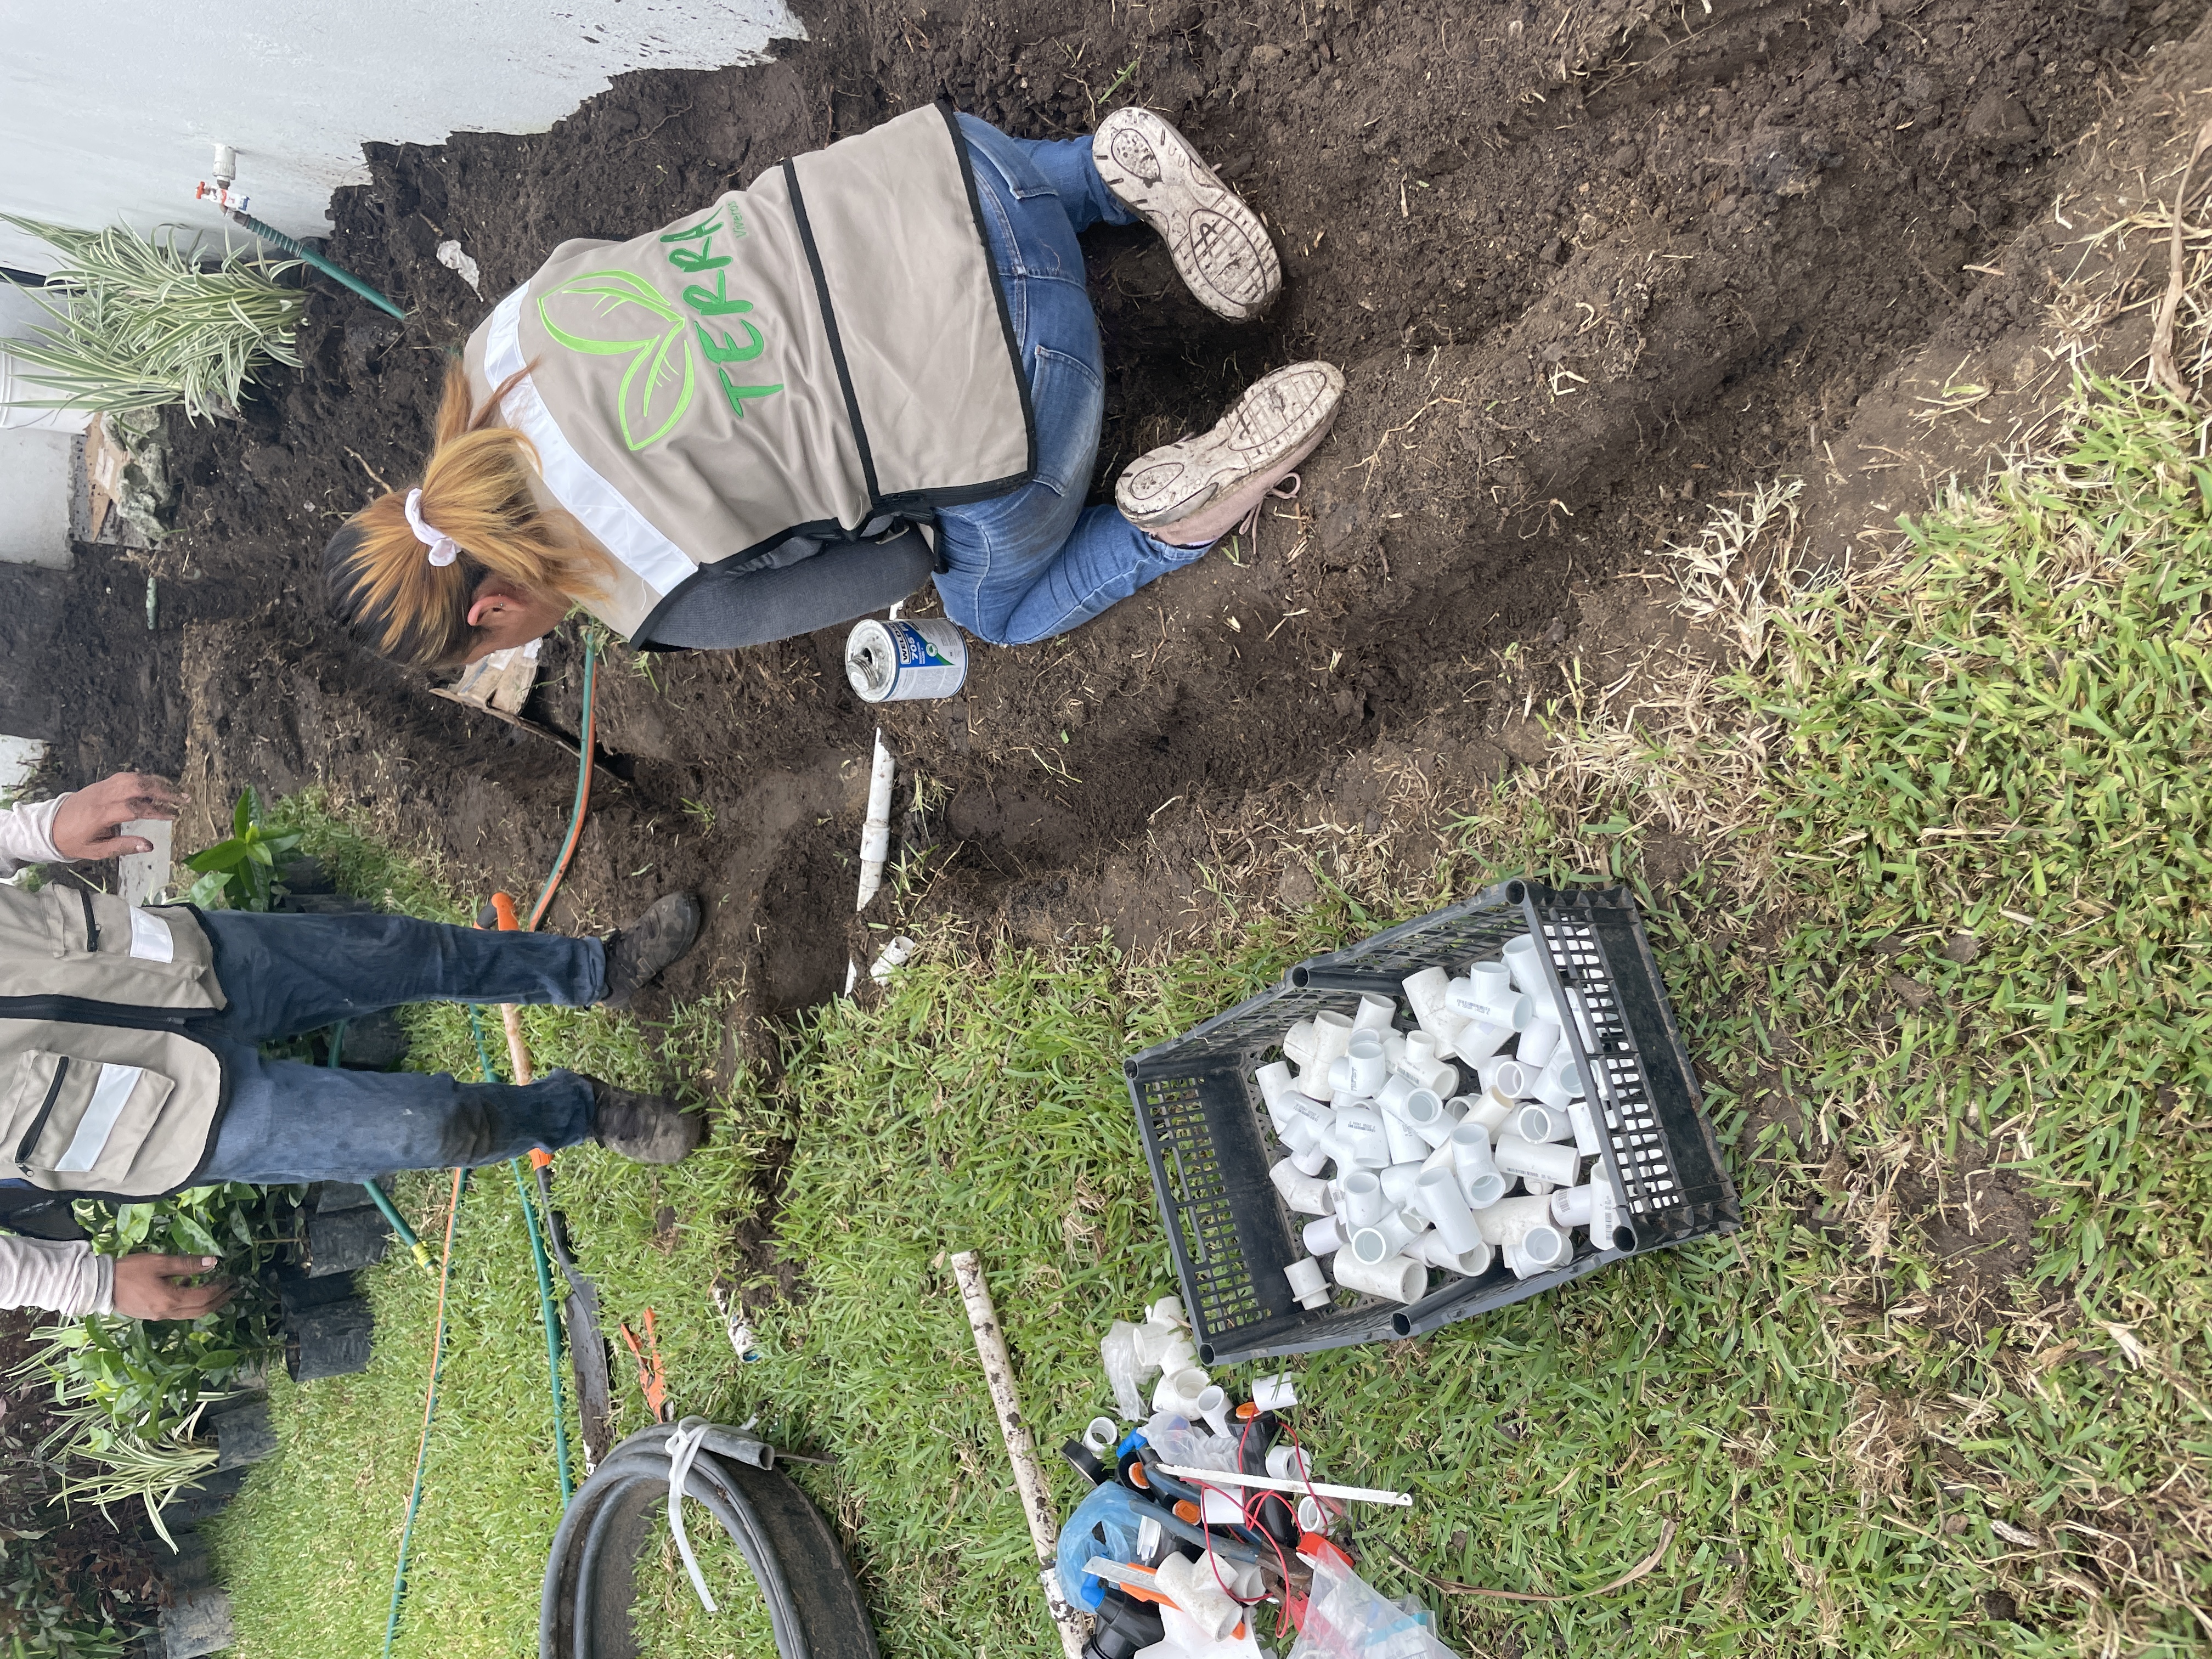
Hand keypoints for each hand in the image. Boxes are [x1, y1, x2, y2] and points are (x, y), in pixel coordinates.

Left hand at [50, 772, 186, 860]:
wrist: (48, 826)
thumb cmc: (73, 841)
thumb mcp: (96, 851)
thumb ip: (123, 847)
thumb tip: (149, 846)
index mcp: (100, 814)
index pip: (134, 808)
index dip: (156, 811)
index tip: (173, 815)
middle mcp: (102, 797)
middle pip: (137, 786)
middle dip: (163, 791)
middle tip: (182, 799)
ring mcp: (101, 787)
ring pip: (132, 778)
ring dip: (155, 783)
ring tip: (173, 791)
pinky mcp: (100, 784)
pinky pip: (125, 776)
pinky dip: (143, 778)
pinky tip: (155, 785)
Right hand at [111, 1254, 232, 1320]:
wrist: (99, 1286)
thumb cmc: (129, 1271)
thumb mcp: (160, 1262)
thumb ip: (187, 1264)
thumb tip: (213, 1262)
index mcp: (171, 1300)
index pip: (205, 1297)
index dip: (221, 1288)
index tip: (232, 1279)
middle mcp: (168, 1313)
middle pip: (201, 1310)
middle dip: (220, 1299)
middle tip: (234, 1289)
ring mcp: (159, 1316)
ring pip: (190, 1313)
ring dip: (206, 1302)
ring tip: (218, 1288)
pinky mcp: (151, 1314)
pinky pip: (178, 1311)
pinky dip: (190, 1301)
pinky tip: (189, 1285)